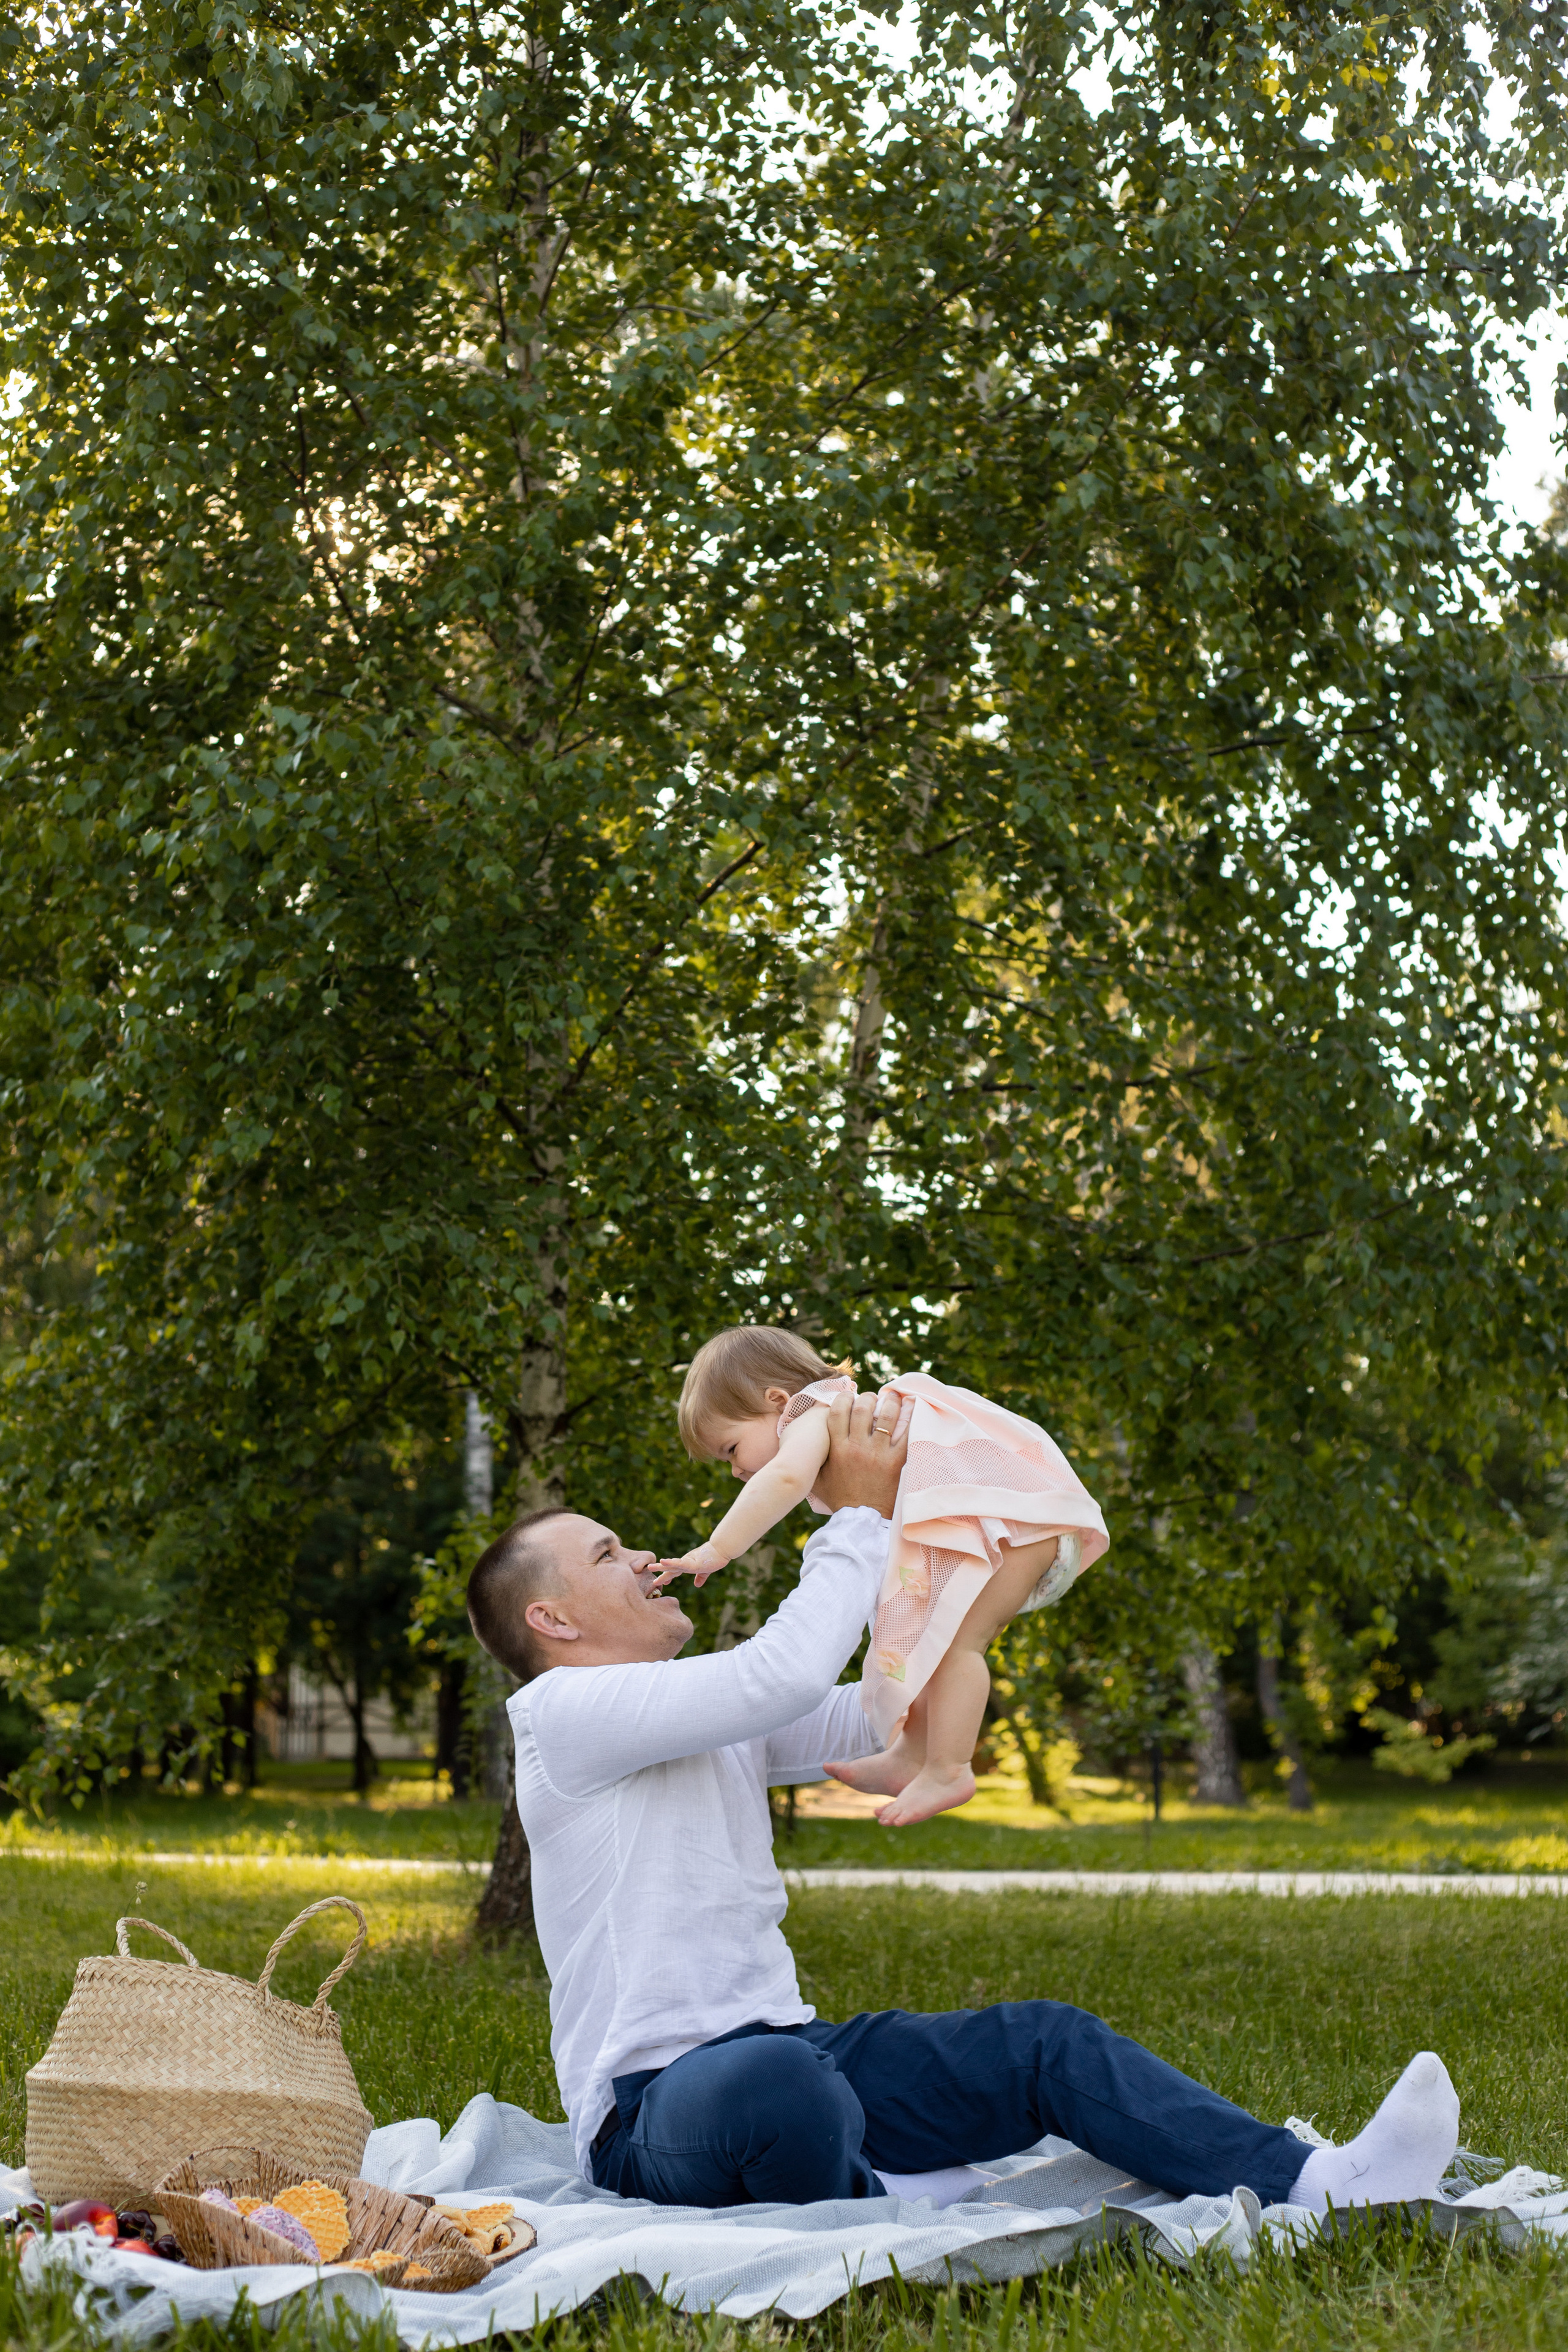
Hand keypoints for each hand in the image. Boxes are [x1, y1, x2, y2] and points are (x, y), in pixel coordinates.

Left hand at [653, 1541, 728, 1588]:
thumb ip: (701, 1577)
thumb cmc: (716, 1557)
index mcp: (689, 1565)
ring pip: (673, 1565)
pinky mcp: (694, 1564)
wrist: (723, 1549)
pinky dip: (672, 1563)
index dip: (666, 1576)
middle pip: (671, 1568)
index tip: (658, 1581)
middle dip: (659, 1570)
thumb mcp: (707, 1570)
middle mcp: (686, 1562)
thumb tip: (697, 1585)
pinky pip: (681, 1564)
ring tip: (650, 1566)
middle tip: (647, 1570)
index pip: (675, 1571)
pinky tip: (663, 1561)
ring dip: (661, 1566)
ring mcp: (689, 1562)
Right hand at [813, 1387, 905, 1517]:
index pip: (838, 1411)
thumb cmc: (840, 1499)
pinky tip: (913, 1405)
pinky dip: (911, 1416)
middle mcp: (856, 1447)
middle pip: (862, 1408)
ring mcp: (877, 1453)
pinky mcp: (896, 1461)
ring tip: (894, 1398)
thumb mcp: (817, 1479)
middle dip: (868, 1397)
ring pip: (886, 1416)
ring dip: (891, 1402)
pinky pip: (906, 1432)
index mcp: (837, 1449)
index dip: (844, 1398)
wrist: (862, 1520)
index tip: (849, 1397)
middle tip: (873, 1398)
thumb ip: (813, 1459)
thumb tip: (805, 1442)